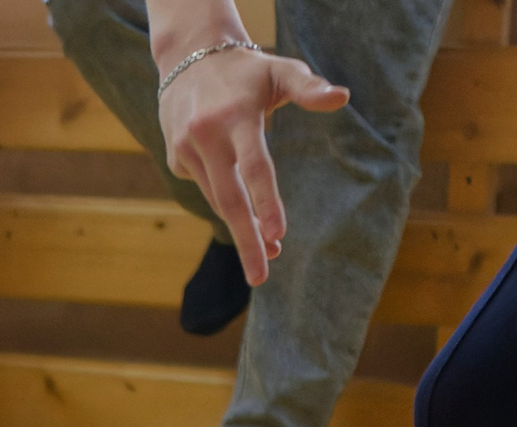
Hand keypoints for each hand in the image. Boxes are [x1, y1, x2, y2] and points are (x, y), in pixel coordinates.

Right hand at [160, 48, 349, 284]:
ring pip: (217, 199)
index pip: (255, 167)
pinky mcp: (175, 158)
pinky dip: (226, 201)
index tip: (278, 234)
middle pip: (229, 200)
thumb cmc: (246, 70)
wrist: (188, 58)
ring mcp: (185, 150)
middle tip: (261, 278)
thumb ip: (309, 87)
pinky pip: (206, 186)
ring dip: (242, 228)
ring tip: (268, 251)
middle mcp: (206, 136)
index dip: (266, 203)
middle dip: (246, 241)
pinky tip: (241, 200)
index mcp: (236, 117)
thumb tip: (341, 98)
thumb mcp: (280, 70)